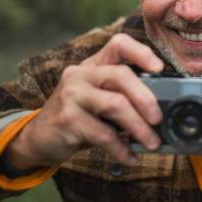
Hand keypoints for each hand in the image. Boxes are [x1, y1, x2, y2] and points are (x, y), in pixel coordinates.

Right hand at [5, 34, 163, 168]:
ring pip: (116, 105)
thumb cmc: (80, 116)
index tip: (159, 68)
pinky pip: (104, 134)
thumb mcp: (98, 98)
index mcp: (94, 65)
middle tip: (159, 119)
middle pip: (121, 75)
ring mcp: (72, 95)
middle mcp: (81, 74)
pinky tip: (130, 157)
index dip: (141, 52)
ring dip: (139, 128)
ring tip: (153, 143)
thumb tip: (162, 110)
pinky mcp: (68, 119)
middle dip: (146, 99)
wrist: (39, 137)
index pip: (118, 44)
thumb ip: (122, 95)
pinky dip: (122, 149)